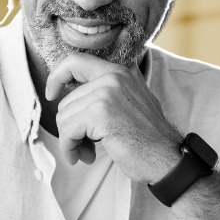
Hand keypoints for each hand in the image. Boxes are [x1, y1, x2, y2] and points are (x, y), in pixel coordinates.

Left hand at [45, 52, 182, 183]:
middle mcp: (112, 77)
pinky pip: (67, 131)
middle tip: (85, 145)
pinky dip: (70, 148)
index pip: (74, 61)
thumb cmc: (148, 138)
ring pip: (64, 117)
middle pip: (66, 101)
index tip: (51, 94)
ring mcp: (107, 93)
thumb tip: (69, 95)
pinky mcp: (101, 114)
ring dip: (71, 141)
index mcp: (118, 72)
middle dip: (70, 127)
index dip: (57, 77)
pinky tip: (85, 157)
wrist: (168, 158)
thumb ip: (105, 92)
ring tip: (88, 152)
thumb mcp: (130, 102)